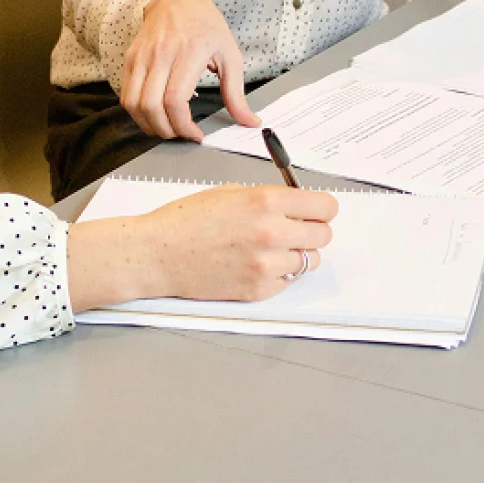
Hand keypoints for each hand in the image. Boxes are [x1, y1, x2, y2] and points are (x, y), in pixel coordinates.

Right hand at [66, 185, 337, 310]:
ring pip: (310, 261)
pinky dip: (278, 274)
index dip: (321, 208)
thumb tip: (297, 205)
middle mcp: (273, 232)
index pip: (325, 207)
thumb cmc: (186, 220)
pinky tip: (254, 264)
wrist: (157, 253)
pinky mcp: (259, 290)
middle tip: (293, 229)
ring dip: (296, 254)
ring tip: (270, 249)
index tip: (315, 211)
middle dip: (311, 230)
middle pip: (324, 235)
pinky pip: (287, 281)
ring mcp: (267, 265)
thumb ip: (268, 198)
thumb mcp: (231, 192)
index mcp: (266, 201)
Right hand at [121, 0, 260, 140]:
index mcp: (189, 52)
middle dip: (166, 130)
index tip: (195, 134)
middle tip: (180, 134)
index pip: (175, 100)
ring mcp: (142, 56)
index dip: (183, 126)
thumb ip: (236, 93)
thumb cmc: (206, 26)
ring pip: (133, 103)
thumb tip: (249, 121)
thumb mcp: (230, 55)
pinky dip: (137, 112)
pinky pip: (126, 94)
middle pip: (151, 106)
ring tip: (166, 128)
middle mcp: (161, 54)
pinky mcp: (130, 58)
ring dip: (148, 125)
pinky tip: (153, 114)